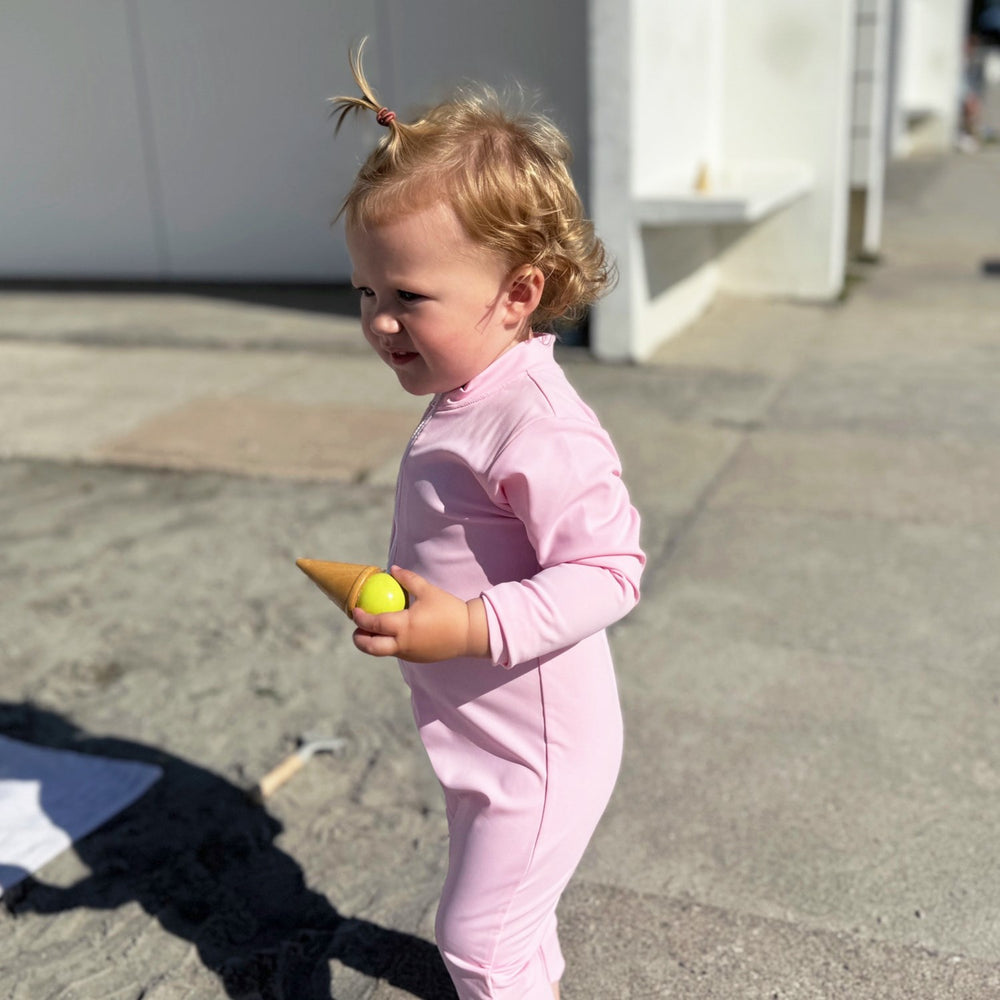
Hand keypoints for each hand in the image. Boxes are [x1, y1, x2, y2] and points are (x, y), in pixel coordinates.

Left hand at [351, 566, 489, 662]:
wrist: (469, 633)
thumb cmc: (449, 609)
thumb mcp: (428, 590)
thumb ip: (408, 579)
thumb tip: (392, 569)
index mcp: (404, 626)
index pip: (374, 624)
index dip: (361, 617)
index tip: (356, 610)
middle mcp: (403, 643)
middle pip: (371, 647)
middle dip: (359, 639)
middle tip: (357, 629)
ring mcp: (409, 653)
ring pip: (383, 652)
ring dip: (373, 642)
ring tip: (372, 630)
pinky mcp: (417, 658)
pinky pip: (397, 652)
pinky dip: (389, 644)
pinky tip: (393, 633)